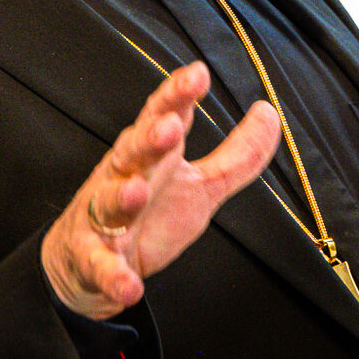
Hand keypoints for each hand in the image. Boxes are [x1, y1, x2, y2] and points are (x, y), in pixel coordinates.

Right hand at [42, 63, 279, 319]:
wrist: (88, 267)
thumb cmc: (150, 214)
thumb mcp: (201, 186)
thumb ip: (237, 155)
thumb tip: (270, 111)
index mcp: (150, 155)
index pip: (162, 117)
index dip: (178, 96)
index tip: (198, 73)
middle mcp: (123, 177)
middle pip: (132, 152)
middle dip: (149, 138)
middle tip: (169, 127)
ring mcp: (103, 218)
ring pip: (109, 202)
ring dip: (122, 197)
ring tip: (137, 191)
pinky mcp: (93, 260)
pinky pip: (101, 267)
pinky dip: (113, 276)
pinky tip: (128, 286)